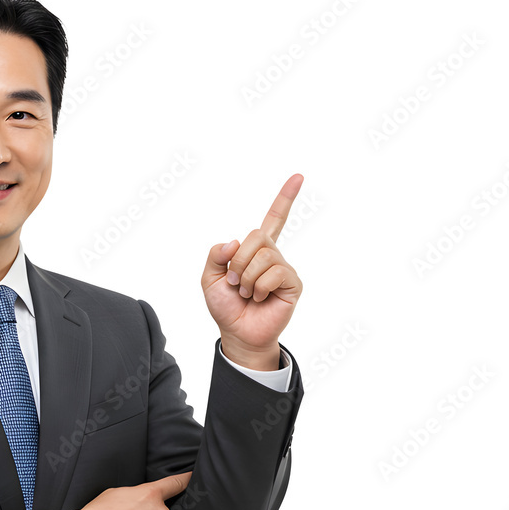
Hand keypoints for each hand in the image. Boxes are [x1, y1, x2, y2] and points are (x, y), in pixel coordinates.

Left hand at [201, 174, 303, 365]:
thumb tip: (235, 242)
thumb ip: (216, 256)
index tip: (299, 177)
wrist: (238, 333)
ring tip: (248, 293)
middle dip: (238, 261)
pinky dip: (260, 287)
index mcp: (254, 250)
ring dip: (247, 278)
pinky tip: (261, 298)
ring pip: (264, 256)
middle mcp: (272, 255)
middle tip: (235, 282)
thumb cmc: (226, 306)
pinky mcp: (293, 283)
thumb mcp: (210, 278)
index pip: (273, 220)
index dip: (285, 199)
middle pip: (256, 237)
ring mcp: (283, 269)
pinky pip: (274, 273)